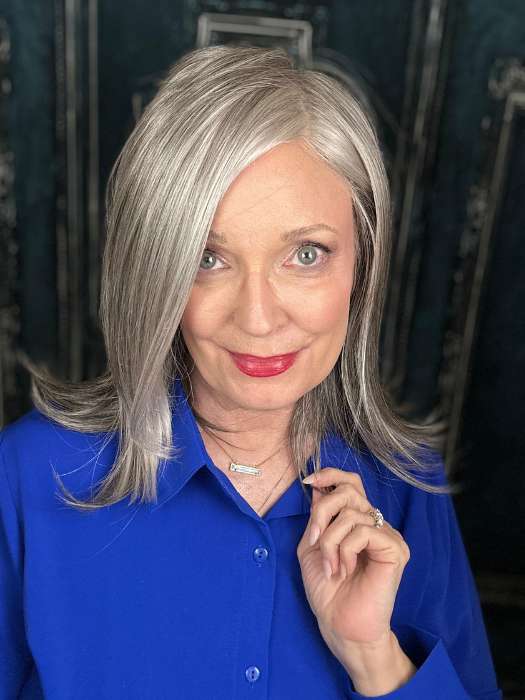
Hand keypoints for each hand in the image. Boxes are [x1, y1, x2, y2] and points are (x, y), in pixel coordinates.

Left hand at [297, 467, 410, 646]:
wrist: (340, 625)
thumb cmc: (327, 591)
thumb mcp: (312, 546)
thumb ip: (317, 517)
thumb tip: (317, 487)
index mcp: (357, 521)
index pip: (351, 481)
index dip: (330, 474)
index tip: (308, 482)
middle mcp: (375, 523)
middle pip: (348, 490)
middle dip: (322, 511)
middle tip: (314, 539)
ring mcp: (387, 534)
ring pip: (350, 513)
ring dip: (330, 541)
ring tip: (331, 567)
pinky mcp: (395, 548)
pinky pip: (363, 531)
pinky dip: (345, 550)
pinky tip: (345, 570)